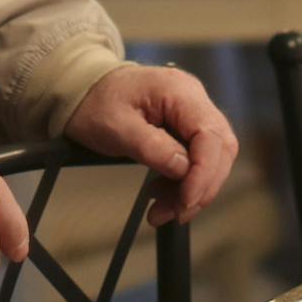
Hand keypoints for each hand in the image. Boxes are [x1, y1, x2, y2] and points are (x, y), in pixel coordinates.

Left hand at [66, 65, 237, 227]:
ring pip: (212, 158)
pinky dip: (184, 182)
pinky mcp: (185, 126)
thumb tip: (184, 170)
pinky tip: (164, 195)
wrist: (81, 88)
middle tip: (175, 213)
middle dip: (201, 187)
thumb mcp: (116, 127)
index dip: (203, 174)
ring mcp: (191, 112)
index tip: (185, 201)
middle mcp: (193, 99)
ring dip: (192, 190)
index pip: (210, 137)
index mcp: (179, 91)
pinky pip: (197, 158)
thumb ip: (152, 147)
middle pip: (219, 149)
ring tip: (163, 209)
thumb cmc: (95, 102)